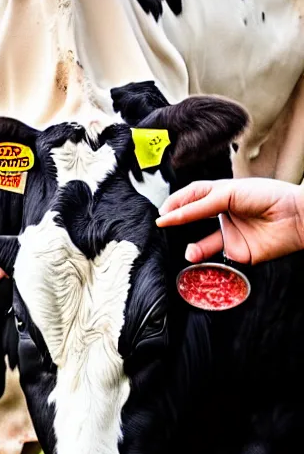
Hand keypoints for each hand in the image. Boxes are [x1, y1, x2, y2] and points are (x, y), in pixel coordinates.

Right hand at [156, 178, 303, 264]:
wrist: (295, 217)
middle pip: (194, 220)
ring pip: (202, 242)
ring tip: (188, 250)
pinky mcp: (237, 252)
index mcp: (222, 195)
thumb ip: (199, 206)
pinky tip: (197, 255)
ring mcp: (230, 234)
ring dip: (192, 247)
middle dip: (178, 224)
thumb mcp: (228, 194)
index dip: (176, 204)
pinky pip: (216, 258)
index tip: (163, 214)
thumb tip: (173, 215)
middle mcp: (224, 215)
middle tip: (165, 227)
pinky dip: (204, 259)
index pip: (193, 197)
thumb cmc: (269, 196)